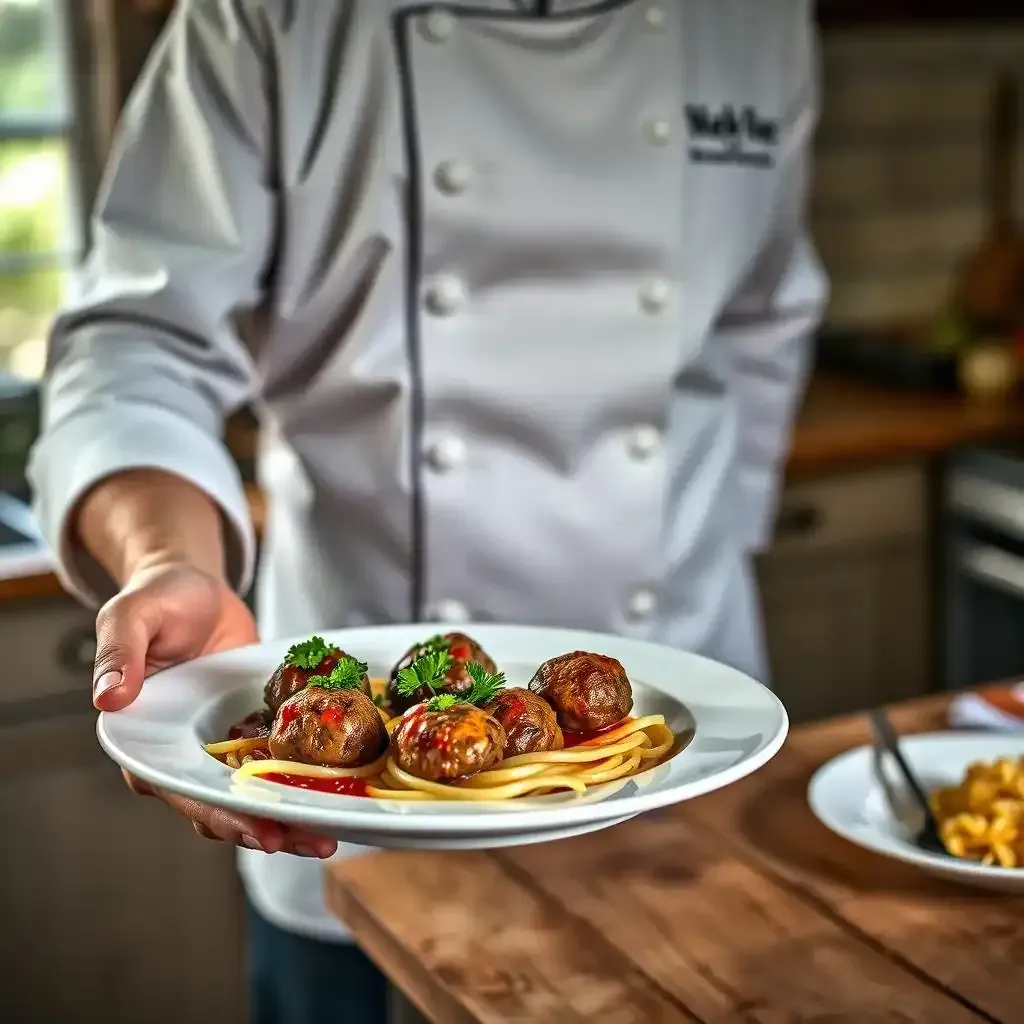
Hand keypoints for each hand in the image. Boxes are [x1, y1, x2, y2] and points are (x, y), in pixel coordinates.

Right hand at [93, 561, 337, 858]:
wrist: (194, 589)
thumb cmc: (157, 601)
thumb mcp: (132, 614)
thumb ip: (120, 652)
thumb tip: (108, 697)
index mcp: (145, 741)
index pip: (182, 791)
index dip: (221, 816)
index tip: (260, 833)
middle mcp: (183, 754)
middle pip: (225, 806)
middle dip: (269, 829)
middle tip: (315, 843)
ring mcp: (220, 747)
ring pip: (254, 794)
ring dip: (291, 816)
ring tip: (331, 834)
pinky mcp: (252, 732)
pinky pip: (277, 762)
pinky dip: (303, 780)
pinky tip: (337, 793)